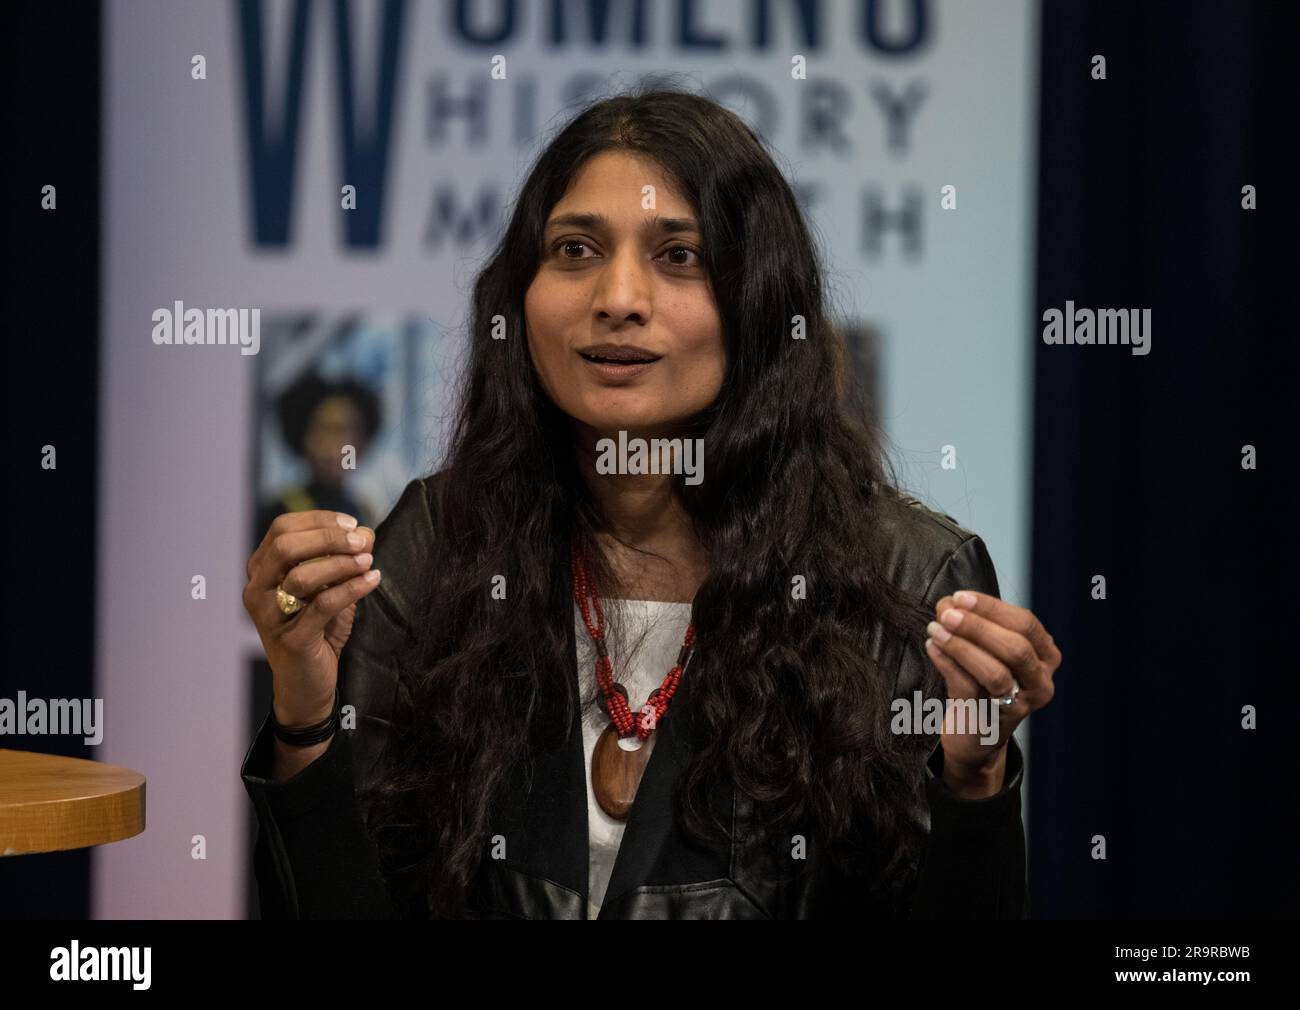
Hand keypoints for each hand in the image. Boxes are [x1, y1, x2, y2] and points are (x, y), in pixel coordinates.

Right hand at [242, 510, 380, 726]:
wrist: (307, 685)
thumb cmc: (318, 631)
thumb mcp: (330, 588)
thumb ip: (344, 560)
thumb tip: (366, 533)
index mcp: (262, 570)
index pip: (282, 528)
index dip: (319, 520)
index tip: (353, 524)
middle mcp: (257, 590)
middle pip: (285, 546)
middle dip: (328, 538)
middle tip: (362, 541)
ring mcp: (269, 616)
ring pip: (301, 576)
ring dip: (340, 564)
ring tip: (368, 562)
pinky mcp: (290, 639)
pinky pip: (322, 605)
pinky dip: (351, 589)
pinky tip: (372, 581)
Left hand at [923, 590, 1060, 792]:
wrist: (974, 736)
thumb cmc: (981, 684)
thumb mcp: (985, 651)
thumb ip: (973, 626)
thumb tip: (947, 604)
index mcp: (1045, 656)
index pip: (1025, 624)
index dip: (991, 608)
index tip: (959, 597)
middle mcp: (1040, 682)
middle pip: (1016, 648)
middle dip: (978, 626)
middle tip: (946, 614)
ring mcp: (1020, 705)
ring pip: (996, 672)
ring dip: (962, 646)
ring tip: (935, 629)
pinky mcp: (992, 721)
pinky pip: (971, 689)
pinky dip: (948, 664)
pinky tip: (932, 647)